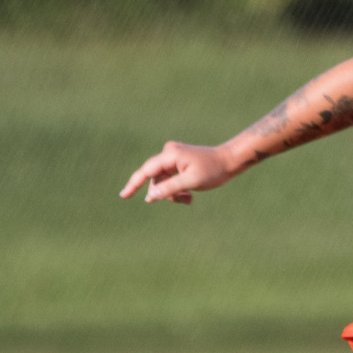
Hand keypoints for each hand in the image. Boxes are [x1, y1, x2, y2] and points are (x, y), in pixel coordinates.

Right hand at [119, 141, 237, 204]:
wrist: (229, 160)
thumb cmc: (213, 170)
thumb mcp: (191, 182)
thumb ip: (170, 188)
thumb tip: (150, 196)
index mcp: (170, 154)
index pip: (146, 171)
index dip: (134, 184)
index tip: (123, 195)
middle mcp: (168, 153)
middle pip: (156, 179)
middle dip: (167, 193)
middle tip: (187, 200)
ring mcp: (172, 157)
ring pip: (163, 182)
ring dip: (174, 193)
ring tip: (190, 198)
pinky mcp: (177, 163)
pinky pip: (170, 179)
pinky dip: (177, 188)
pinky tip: (190, 194)